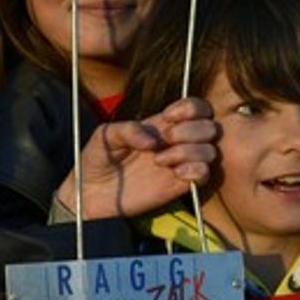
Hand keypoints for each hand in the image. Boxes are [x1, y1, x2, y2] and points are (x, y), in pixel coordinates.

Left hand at [56, 97, 216, 219]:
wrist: (89, 192)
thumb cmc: (96, 159)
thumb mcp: (106, 135)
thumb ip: (128, 129)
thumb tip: (153, 140)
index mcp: (162, 125)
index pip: (197, 108)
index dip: (191, 108)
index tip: (167, 116)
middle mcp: (175, 143)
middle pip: (209, 126)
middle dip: (190, 130)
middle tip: (164, 140)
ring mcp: (179, 164)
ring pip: (210, 150)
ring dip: (189, 152)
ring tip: (159, 160)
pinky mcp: (178, 185)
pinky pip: (205, 174)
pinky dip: (196, 171)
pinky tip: (175, 173)